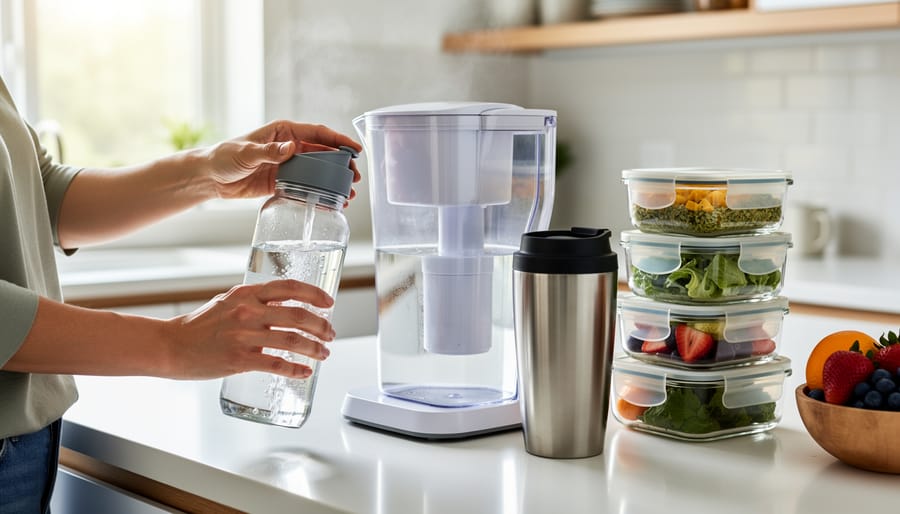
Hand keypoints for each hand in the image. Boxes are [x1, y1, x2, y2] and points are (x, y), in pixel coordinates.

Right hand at [164, 279, 336, 379]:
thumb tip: (284, 304)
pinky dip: (295, 369)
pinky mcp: (239, 359)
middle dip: (321, 326)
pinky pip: (276, 364)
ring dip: (314, 348)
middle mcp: (247, 311)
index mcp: (246, 294)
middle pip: (298, 315)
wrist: (170, 346)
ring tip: (324, 353)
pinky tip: (305, 372)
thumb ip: (254, 302)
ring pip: (292, 340)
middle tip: (330, 334)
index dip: (314, 294)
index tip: (329, 303)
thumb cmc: (199, 326)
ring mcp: (243, 335)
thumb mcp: (228, 303)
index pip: (289, 287)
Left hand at [203, 120, 361, 200]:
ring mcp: (287, 166)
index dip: (338, 140)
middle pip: (323, 154)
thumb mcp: (247, 152)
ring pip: (317, 172)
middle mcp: (289, 147)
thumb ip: (269, 151)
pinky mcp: (283, 183)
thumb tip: (291, 149)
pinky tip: (329, 203)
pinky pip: (305, 187)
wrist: (210, 177)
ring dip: (332, 182)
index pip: (318, 133)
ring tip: (348, 194)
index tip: (355, 149)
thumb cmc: (224, 156)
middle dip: (341, 164)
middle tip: (354, 177)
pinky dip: (318, 194)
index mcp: (284, 132)